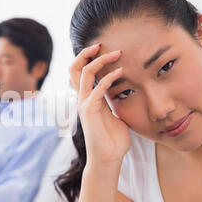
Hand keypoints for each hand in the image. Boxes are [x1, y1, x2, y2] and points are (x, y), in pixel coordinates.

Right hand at [70, 43, 130, 163]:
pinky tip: (122, 72)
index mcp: (88, 99)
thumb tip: (126, 90)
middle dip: (86, 53)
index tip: (104, 48)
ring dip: (99, 60)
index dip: (88, 58)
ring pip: (84, 73)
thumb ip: (115, 101)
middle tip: (101, 43)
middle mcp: (82, 99)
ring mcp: (84, 105)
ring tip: (116, 53)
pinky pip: (97, 89)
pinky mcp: (89, 112)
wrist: (108, 158)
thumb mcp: (116, 114)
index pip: (81, 72)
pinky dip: (109, 78)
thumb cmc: (113, 139)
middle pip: (74, 69)